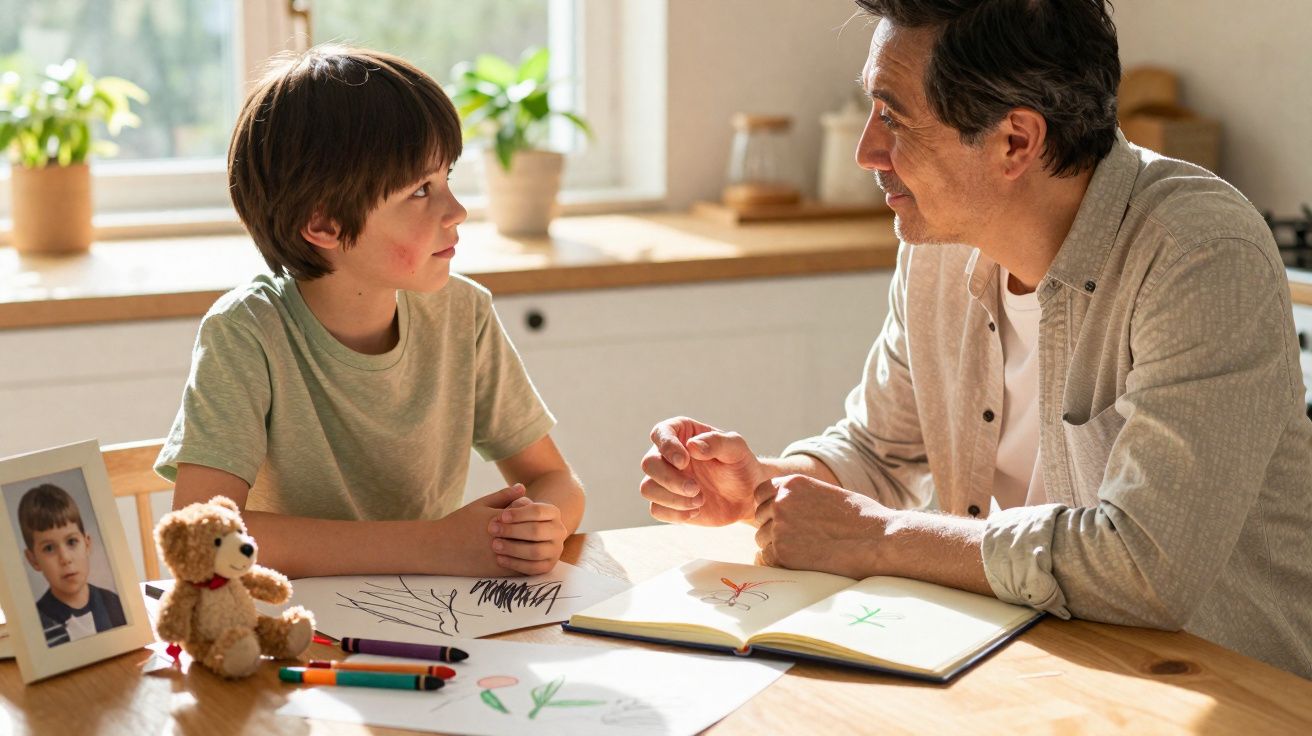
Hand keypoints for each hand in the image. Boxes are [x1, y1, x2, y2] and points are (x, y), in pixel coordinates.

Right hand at [437, 484, 528, 575]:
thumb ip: (503, 495)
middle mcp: (504, 538)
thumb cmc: (459, 523)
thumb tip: (523, 486)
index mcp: (500, 519)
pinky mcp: (498, 571)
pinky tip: (522, 555)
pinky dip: (525, 560)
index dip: (529, 510)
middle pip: (532, 531)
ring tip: (530, 540)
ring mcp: (502, 556)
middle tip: (534, 526)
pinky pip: (522, 567)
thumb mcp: (480, 505)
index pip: (528, 511)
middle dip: (534, 527)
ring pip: (530, 550)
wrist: (440, 548)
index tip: (526, 509)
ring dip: (532, 545)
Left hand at [487, 492, 567, 575]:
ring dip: (513, 549)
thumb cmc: (517, 518)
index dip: (518, 514)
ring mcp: (555, 550)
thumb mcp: (516, 506)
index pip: (538, 511)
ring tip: (494, 545)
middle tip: (492, 530)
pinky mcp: (548, 566)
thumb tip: (518, 488)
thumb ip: (514, 498)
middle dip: (512, 531)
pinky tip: (499, 559)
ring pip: (535, 551)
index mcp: (553, 513)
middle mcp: (559, 531)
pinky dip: (515, 564)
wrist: (527, 535)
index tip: (500, 516)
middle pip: (536, 531)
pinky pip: (533, 568)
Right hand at [639, 417, 765, 525]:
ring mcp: (665, 480)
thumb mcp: (736, 448)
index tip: (684, 461)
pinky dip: (674, 514)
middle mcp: (667, 455)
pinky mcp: (667, 503)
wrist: (747, 495)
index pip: (660, 433)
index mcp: (681, 433)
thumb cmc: (741, 465)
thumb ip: (716, 442)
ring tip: (700, 501)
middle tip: (696, 489)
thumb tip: (692, 446)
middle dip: (669, 479)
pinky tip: (696, 511)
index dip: (666, 447)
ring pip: (647, 488)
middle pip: (649, 464)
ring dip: (671, 498)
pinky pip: (656, 509)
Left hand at [753, 474, 889, 578]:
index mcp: (792, 483)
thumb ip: (801, 499)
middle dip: (773, 528)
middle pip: (760, 518)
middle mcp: (781, 501)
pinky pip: (765, 559)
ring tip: (805, 552)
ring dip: (776, 547)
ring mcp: (779, 527)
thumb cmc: (861, 519)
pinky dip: (778, 563)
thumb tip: (782, 511)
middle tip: (798, 540)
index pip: (761, 493)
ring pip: (761, 540)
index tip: (780, 518)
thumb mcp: (827, 494)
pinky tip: (800, 563)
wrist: (878, 540)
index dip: (768, 507)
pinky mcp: (782, 553)